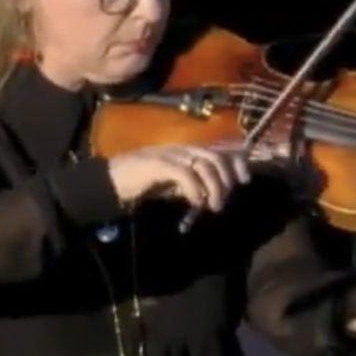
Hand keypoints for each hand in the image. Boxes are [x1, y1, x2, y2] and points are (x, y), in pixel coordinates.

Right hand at [106, 142, 251, 213]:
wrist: (110, 181)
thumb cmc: (143, 184)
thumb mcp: (175, 185)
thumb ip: (193, 185)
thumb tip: (214, 195)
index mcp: (186, 152)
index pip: (219, 150)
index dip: (236, 161)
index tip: (245, 179)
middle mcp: (181, 149)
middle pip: (215, 157)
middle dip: (225, 179)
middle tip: (221, 201)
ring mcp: (169, 154)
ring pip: (203, 164)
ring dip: (214, 186)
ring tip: (212, 206)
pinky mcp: (157, 163)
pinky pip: (184, 173)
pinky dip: (195, 188)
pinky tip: (196, 202)